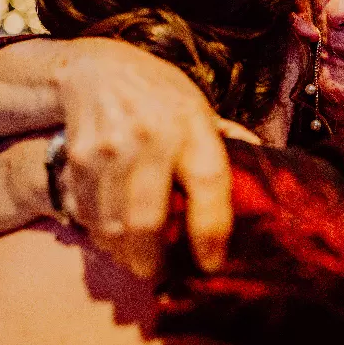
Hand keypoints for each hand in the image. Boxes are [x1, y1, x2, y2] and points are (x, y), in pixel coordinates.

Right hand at [51, 38, 231, 278]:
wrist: (97, 70)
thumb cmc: (161, 94)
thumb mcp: (200, 107)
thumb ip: (227, 140)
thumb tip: (264, 170)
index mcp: (192, 124)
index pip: (209, 183)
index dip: (211, 230)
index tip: (211, 263)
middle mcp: (152, 136)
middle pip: (150, 219)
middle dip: (154, 260)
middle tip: (161, 274)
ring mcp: (111, 149)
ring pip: (115, 226)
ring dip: (126, 255)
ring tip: (137, 261)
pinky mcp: (79, 160)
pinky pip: (89, 216)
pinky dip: (102, 237)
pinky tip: (113, 238)